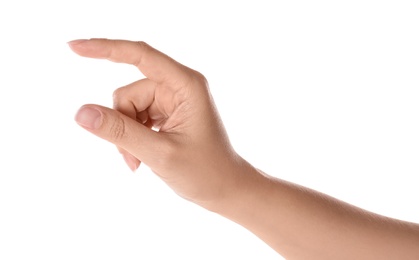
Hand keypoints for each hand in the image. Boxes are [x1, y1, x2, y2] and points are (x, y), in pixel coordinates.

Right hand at [69, 39, 249, 206]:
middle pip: (128, 93)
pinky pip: (134, 117)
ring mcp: (172, 99)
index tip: (74, 47)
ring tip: (139, 160)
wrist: (225, 188)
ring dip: (127, 135)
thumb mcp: (159, 153)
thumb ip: (120, 132)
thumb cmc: (205, 172)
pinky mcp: (167, 112)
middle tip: (132, 156)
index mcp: (186, 85)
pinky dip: (132, 137)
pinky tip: (142, 157)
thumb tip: (82, 112)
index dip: (105, 48)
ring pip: (127, 107)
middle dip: (122, 124)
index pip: (141, 56)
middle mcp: (179, 86)